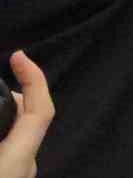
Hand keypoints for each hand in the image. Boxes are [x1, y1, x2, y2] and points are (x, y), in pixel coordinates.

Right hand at [0, 51, 53, 177]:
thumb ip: (1, 120)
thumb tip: (7, 102)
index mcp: (20, 157)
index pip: (40, 108)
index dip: (34, 77)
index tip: (18, 55)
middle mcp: (26, 165)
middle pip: (27, 116)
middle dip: (10, 95)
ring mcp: (20, 172)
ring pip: (15, 132)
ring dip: (3, 115)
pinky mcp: (11, 175)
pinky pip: (8, 146)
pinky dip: (1, 131)